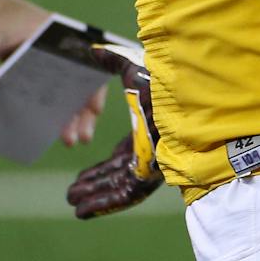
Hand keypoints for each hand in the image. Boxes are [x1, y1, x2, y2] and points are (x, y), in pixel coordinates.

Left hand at [0, 0, 104, 147]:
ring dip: (73, 116)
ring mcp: (52, 62)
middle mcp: (59, 48)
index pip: (83, 58)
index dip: (91, 83)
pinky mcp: (40, 74)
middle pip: (81, 80)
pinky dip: (54, 112)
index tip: (94, 106)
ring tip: (70, 141)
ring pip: (70, 91)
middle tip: (80, 137)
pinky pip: (52, 94)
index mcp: (52, 33)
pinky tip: (51, 131)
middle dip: (84, 110)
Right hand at [66, 41, 164, 217]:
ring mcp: (151, 165)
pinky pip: (123, 195)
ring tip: (71, 201)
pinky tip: (80, 212)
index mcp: (148, 132)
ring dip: (94, 195)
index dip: (102, 166)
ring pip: (117, 187)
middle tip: (71, 192)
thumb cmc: (166, 83)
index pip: (121, 155)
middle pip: (117, 173)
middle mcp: (150, 151)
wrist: (188, 99)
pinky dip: (102, 204)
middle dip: (95, 183)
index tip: (82, 174)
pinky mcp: (151, 176)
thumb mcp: (134, 69)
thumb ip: (113, 61)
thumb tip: (93, 48)